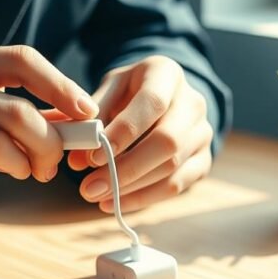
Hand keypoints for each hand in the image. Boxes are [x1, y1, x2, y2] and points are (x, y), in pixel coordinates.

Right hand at [0, 43, 96, 230]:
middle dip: (56, 128)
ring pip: (14, 118)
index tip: (89, 113)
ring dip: (41, 151)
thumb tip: (83, 120)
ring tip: (39, 171)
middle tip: (63, 157)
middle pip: (24, 90)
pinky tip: (17, 172)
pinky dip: (17, 163)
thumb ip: (29, 117)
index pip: (25, 58)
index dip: (62, 85)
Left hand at [64, 55, 213, 212]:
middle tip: (90, 188)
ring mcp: (202, 134)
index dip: (123, 132)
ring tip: (97, 197)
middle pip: (168, 141)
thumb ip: (91, 117)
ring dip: (131, 188)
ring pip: (172, 168)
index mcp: (167, 75)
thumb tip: (75, 154)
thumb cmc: (129, 93)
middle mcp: (193, 103)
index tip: (91, 158)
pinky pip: (177, 186)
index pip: (153, 104)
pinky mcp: (202, 160)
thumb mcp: (109, 90)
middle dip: (126, 169)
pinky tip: (117, 203)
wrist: (162, 98)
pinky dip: (144, 198)